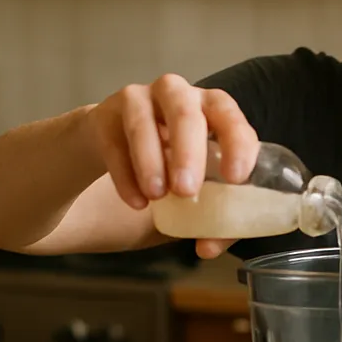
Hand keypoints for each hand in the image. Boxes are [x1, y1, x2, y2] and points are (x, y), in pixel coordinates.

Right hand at [84, 74, 259, 257]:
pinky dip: (124, 176)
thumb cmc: (170, 162)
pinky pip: (113, 143)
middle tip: (187, 191)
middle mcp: (176, 94)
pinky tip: (135, 202)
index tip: (235, 177)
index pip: (229, 114)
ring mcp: (138, 100)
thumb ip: (212, 214)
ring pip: (143, 123)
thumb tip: (208, 248)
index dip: (236, 142)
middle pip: (185, 112)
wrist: (114, 144)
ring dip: (150, 162)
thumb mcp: (197, 182)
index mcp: (210, 107)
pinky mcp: (104, 116)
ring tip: (156, 197)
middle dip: (188, 152)